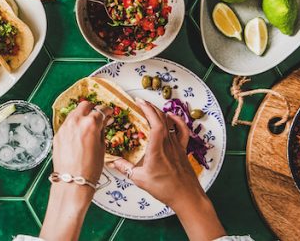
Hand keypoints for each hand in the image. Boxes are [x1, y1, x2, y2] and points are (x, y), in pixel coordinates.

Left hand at [52, 101, 109, 202]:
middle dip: (93, 108)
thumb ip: (102, 130)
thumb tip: (104, 122)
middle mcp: (75, 122)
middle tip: (98, 115)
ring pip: (74, 113)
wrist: (72, 181)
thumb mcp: (102, 148)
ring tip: (89, 124)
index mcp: (90, 124)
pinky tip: (79, 133)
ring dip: (82, 115)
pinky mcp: (58, 135)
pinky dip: (74, 125)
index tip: (108, 112)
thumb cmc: (89, 169)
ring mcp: (64, 128)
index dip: (107, 110)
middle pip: (85, 105)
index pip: (101, 110)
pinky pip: (67, 124)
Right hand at [110, 99, 225, 240]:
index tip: (139, 102)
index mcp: (157, 147)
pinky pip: (182, 131)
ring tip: (152, 109)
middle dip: (150, 107)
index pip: (154, 121)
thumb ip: (125, 168)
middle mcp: (168, 142)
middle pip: (161, 118)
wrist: (186, 196)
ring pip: (170, 123)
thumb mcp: (139, 178)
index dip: (147, 109)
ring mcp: (177, 145)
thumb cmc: (165, 188)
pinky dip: (178, 121)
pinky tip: (172, 118)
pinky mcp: (183, 150)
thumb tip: (113, 161)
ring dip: (160, 113)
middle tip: (140, 103)